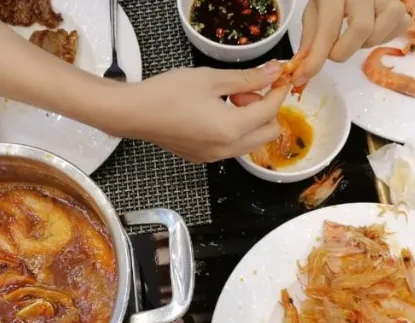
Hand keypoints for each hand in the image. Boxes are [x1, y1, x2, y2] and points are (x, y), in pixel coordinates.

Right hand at [120, 62, 289, 163]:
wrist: (136, 113)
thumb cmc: (170, 92)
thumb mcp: (212, 79)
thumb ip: (247, 78)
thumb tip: (274, 73)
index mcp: (232, 129)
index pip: (270, 111)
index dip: (278, 91)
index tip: (277, 76)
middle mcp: (227, 149)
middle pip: (268, 133)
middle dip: (265, 110)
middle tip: (243, 91)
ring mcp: (215, 157)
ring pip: (251, 141)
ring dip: (249, 120)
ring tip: (226, 100)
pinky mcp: (203, 158)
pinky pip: (232, 146)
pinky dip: (234, 130)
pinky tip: (213, 113)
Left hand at [292, 0, 410, 85]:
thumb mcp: (315, 10)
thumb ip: (310, 38)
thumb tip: (302, 69)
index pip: (328, 27)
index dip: (317, 57)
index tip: (305, 76)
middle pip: (362, 28)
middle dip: (344, 50)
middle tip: (334, 52)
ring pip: (385, 26)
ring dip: (367, 43)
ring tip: (355, 39)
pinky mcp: (400, 0)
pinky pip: (402, 24)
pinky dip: (386, 36)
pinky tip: (373, 32)